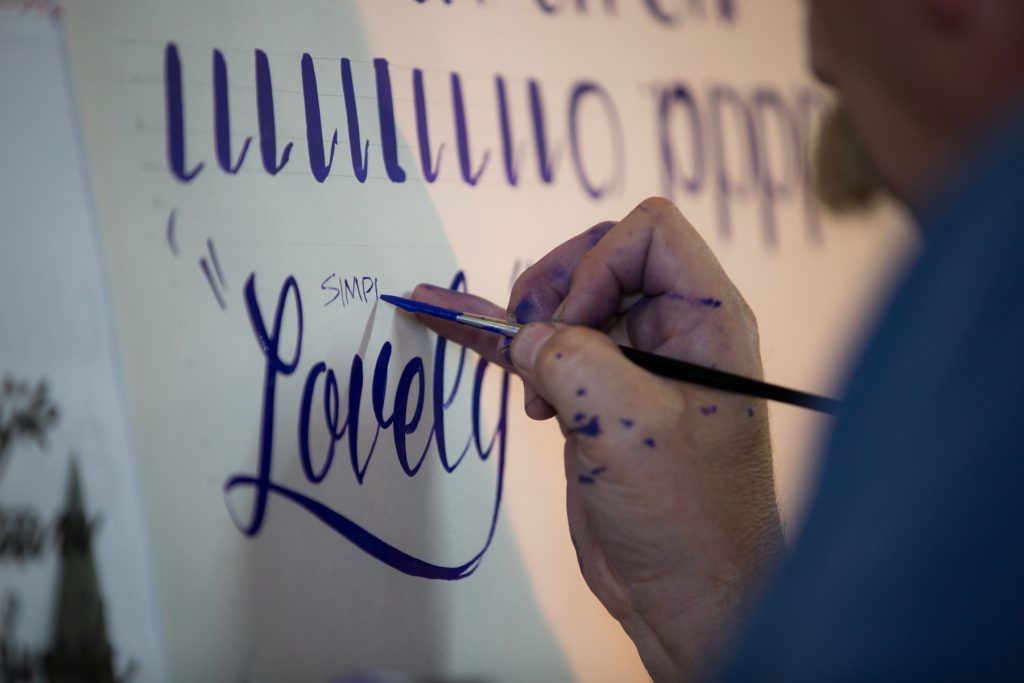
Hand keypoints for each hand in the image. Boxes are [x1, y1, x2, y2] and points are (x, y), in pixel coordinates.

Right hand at [412, 198, 783, 681]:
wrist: (684, 594)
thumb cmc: (683, 515)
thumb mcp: (629, 427)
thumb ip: (571, 361)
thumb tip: (523, 337)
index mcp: (705, 319)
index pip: (648, 233)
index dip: (599, 266)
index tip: (578, 327)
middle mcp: (669, 331)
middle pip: (596, 259)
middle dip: (554, 293)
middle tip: (540, 354)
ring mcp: (626, 364)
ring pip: (560, 304)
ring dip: (523, 326)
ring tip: (526, 387)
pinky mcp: (589, 397)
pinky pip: (535, 349)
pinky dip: (490, 334)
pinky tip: (435, 313)